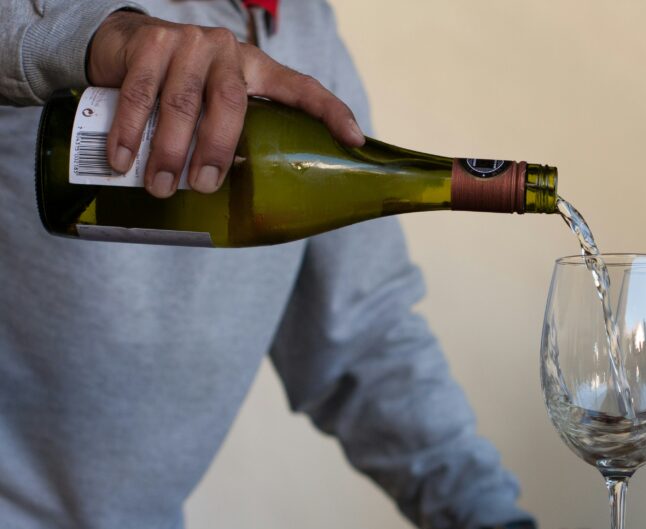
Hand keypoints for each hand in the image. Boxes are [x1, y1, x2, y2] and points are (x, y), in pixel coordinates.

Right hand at [86, 11, 365, 197]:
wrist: (127, 43)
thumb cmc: (184, 86)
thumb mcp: (217, 102)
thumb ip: (238, 133)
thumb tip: (261, 199)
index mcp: (258, 68)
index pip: (303, 88)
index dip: (331, 113)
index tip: (355, 141)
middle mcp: (228, 51)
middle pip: (230, 104)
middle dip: (216, 150)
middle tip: (202, 187)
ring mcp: (188, 42)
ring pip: (181, 103)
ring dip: (168, 150)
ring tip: (161, 186)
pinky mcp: (150, 42)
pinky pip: (139, 94)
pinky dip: (128, 132)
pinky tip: (122, 160)